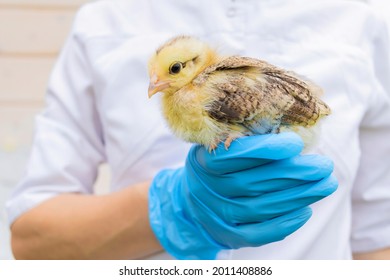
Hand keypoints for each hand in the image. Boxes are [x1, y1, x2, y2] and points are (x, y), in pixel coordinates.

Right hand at [148, 132, 337, 258]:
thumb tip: (292, 133)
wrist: (194, 199)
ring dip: (297, 197)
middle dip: (292, 174)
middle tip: (324, 166)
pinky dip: (283, 224)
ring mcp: (215, 215)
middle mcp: (205, 189)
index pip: (231, 156)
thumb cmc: (218, 165)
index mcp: (202, 161)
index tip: (296, 143)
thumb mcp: (220, 145)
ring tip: (325, 184)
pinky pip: (257, 234)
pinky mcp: (228, 235)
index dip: (263, 150)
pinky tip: (306, 211)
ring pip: (259, 208)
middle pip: (251, 183)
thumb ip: (246, 140)